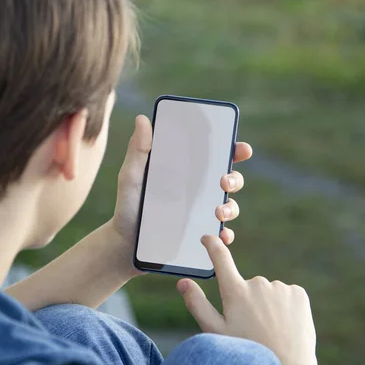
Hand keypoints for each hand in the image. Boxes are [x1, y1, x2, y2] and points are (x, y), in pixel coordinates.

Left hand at [109, 115, 252, 275]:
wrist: (123, 246)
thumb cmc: (128, 207)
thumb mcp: (131, 177)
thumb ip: (138, 151)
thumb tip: (142, 119)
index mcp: (185, 173)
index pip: (214, 157)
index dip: (233, 150)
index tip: (241, 148)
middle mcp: (198, 193)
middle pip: (229, 180)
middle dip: (235, 178)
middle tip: (225, 182)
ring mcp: (201, 216)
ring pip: (229, 207)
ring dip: (231, 208)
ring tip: (218, 213)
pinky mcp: (200, 239)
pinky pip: (220, 236)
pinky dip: (224, 236)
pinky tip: (218, 235)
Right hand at [177, 236, 319, 364]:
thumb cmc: (246, 351)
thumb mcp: (216, 332)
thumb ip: (197, 304)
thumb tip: (183, 282)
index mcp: (234, 292)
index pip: (220, 258)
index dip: (212, 245)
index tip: (207, 237)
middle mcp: (257, 283)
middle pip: (247, 285)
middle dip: (247, 301)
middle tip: (251, 326)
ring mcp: (279, 287)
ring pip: (267, 292)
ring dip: (267, 305)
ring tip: (270, 330)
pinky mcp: (298, 293)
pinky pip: (286, 295)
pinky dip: (285, 307)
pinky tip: (284, 325)